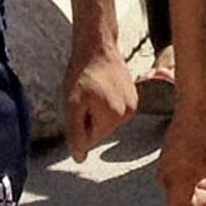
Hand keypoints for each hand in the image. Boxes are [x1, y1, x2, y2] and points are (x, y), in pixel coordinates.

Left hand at [64, 38, 134, 163]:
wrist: (98, 48)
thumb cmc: (81, 74)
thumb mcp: (71, 105)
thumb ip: (75, 133)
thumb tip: (80, 158)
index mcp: (114, 117)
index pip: (89, 140)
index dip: (78, 123)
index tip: (79, 103)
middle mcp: (128, 113)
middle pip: (100, 131)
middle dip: (88, 119)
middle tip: (84, 97)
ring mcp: (133, 105)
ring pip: (107, 122)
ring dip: (96, 111)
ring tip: (93, 91)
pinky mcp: (134, 97)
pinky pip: (114, 111)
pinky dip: (105, 104)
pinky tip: (102, 88)